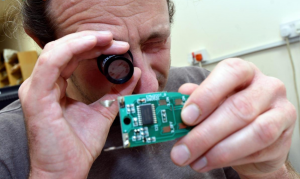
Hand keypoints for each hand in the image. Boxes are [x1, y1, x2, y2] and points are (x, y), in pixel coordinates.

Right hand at [18, 31, 140, 177]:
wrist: (67, 170)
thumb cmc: (77, 146)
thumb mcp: (104, 111)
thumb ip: (117, 91)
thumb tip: (133, 74)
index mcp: (55, 87)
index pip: (73, 57)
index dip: (95, 47)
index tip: (118, 47)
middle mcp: (44, 85)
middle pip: (65, 50)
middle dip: (92, 41)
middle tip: (115, 40)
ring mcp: (38, 89)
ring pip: (57, 51)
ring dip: (84, 41)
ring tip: (107, 39)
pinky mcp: (37, 97)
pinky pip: (52, 63)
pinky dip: (72, 49)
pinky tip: (92, 44)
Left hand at [170, 58, 295, 177]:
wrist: (256, 136)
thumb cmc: (231, 112)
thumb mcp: (212, 101)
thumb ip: (196, 99)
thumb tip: (179, 97)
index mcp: (244, 72)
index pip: (229, 73)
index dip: (206, 95)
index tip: (186, 117)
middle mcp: (266, 86)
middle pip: (239, 108)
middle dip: (205, 133)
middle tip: (182, 151)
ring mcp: (281, 110)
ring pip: (254, 132)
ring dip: (219, 151)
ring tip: (196, 161)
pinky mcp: (285, 136)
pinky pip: (259, 150)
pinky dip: (231, 159)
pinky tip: (211, 162)